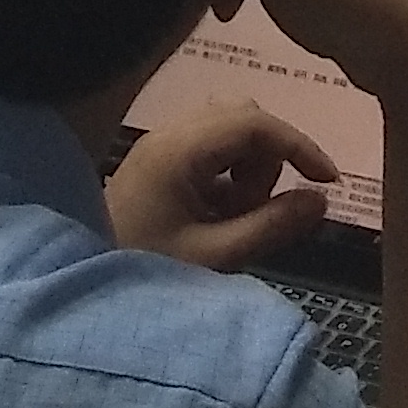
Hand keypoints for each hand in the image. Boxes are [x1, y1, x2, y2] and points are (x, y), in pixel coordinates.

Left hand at [106, 99, 338, 268]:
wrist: (78, 290)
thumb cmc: (145, 271)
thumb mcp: (214, 257)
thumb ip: (271, 226)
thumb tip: (321, 200)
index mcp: (180, 149)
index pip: (256, 123)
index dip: (299, 146)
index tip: (329, 181)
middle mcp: (169, 135)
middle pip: (242, 117)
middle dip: (267, 159)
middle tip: (259, 210)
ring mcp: (159, 147)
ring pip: (227, 131)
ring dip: (248, 167)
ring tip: (236, 219)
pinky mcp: (156, 164)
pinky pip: (208, 150)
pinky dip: (227, 175)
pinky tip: (217, 219)